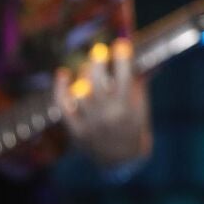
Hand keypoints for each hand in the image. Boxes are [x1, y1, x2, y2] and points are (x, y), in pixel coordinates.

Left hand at [55, 38, 149, 168]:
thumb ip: (138, 84)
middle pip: (97, 80)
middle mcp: (108, 114)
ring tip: (88, 65)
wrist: (122, 159)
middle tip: (99, 49)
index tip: (121, 44)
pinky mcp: (76, 129)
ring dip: (83, 74)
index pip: (124, 75)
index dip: (122, 57)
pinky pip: (64, 105)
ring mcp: (90, 122)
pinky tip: (63, 74)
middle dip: (97, 61)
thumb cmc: (135, 129)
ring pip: (81, 90)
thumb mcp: (142, 107)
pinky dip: (61, 88)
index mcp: (128, 107)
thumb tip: (137, 60)